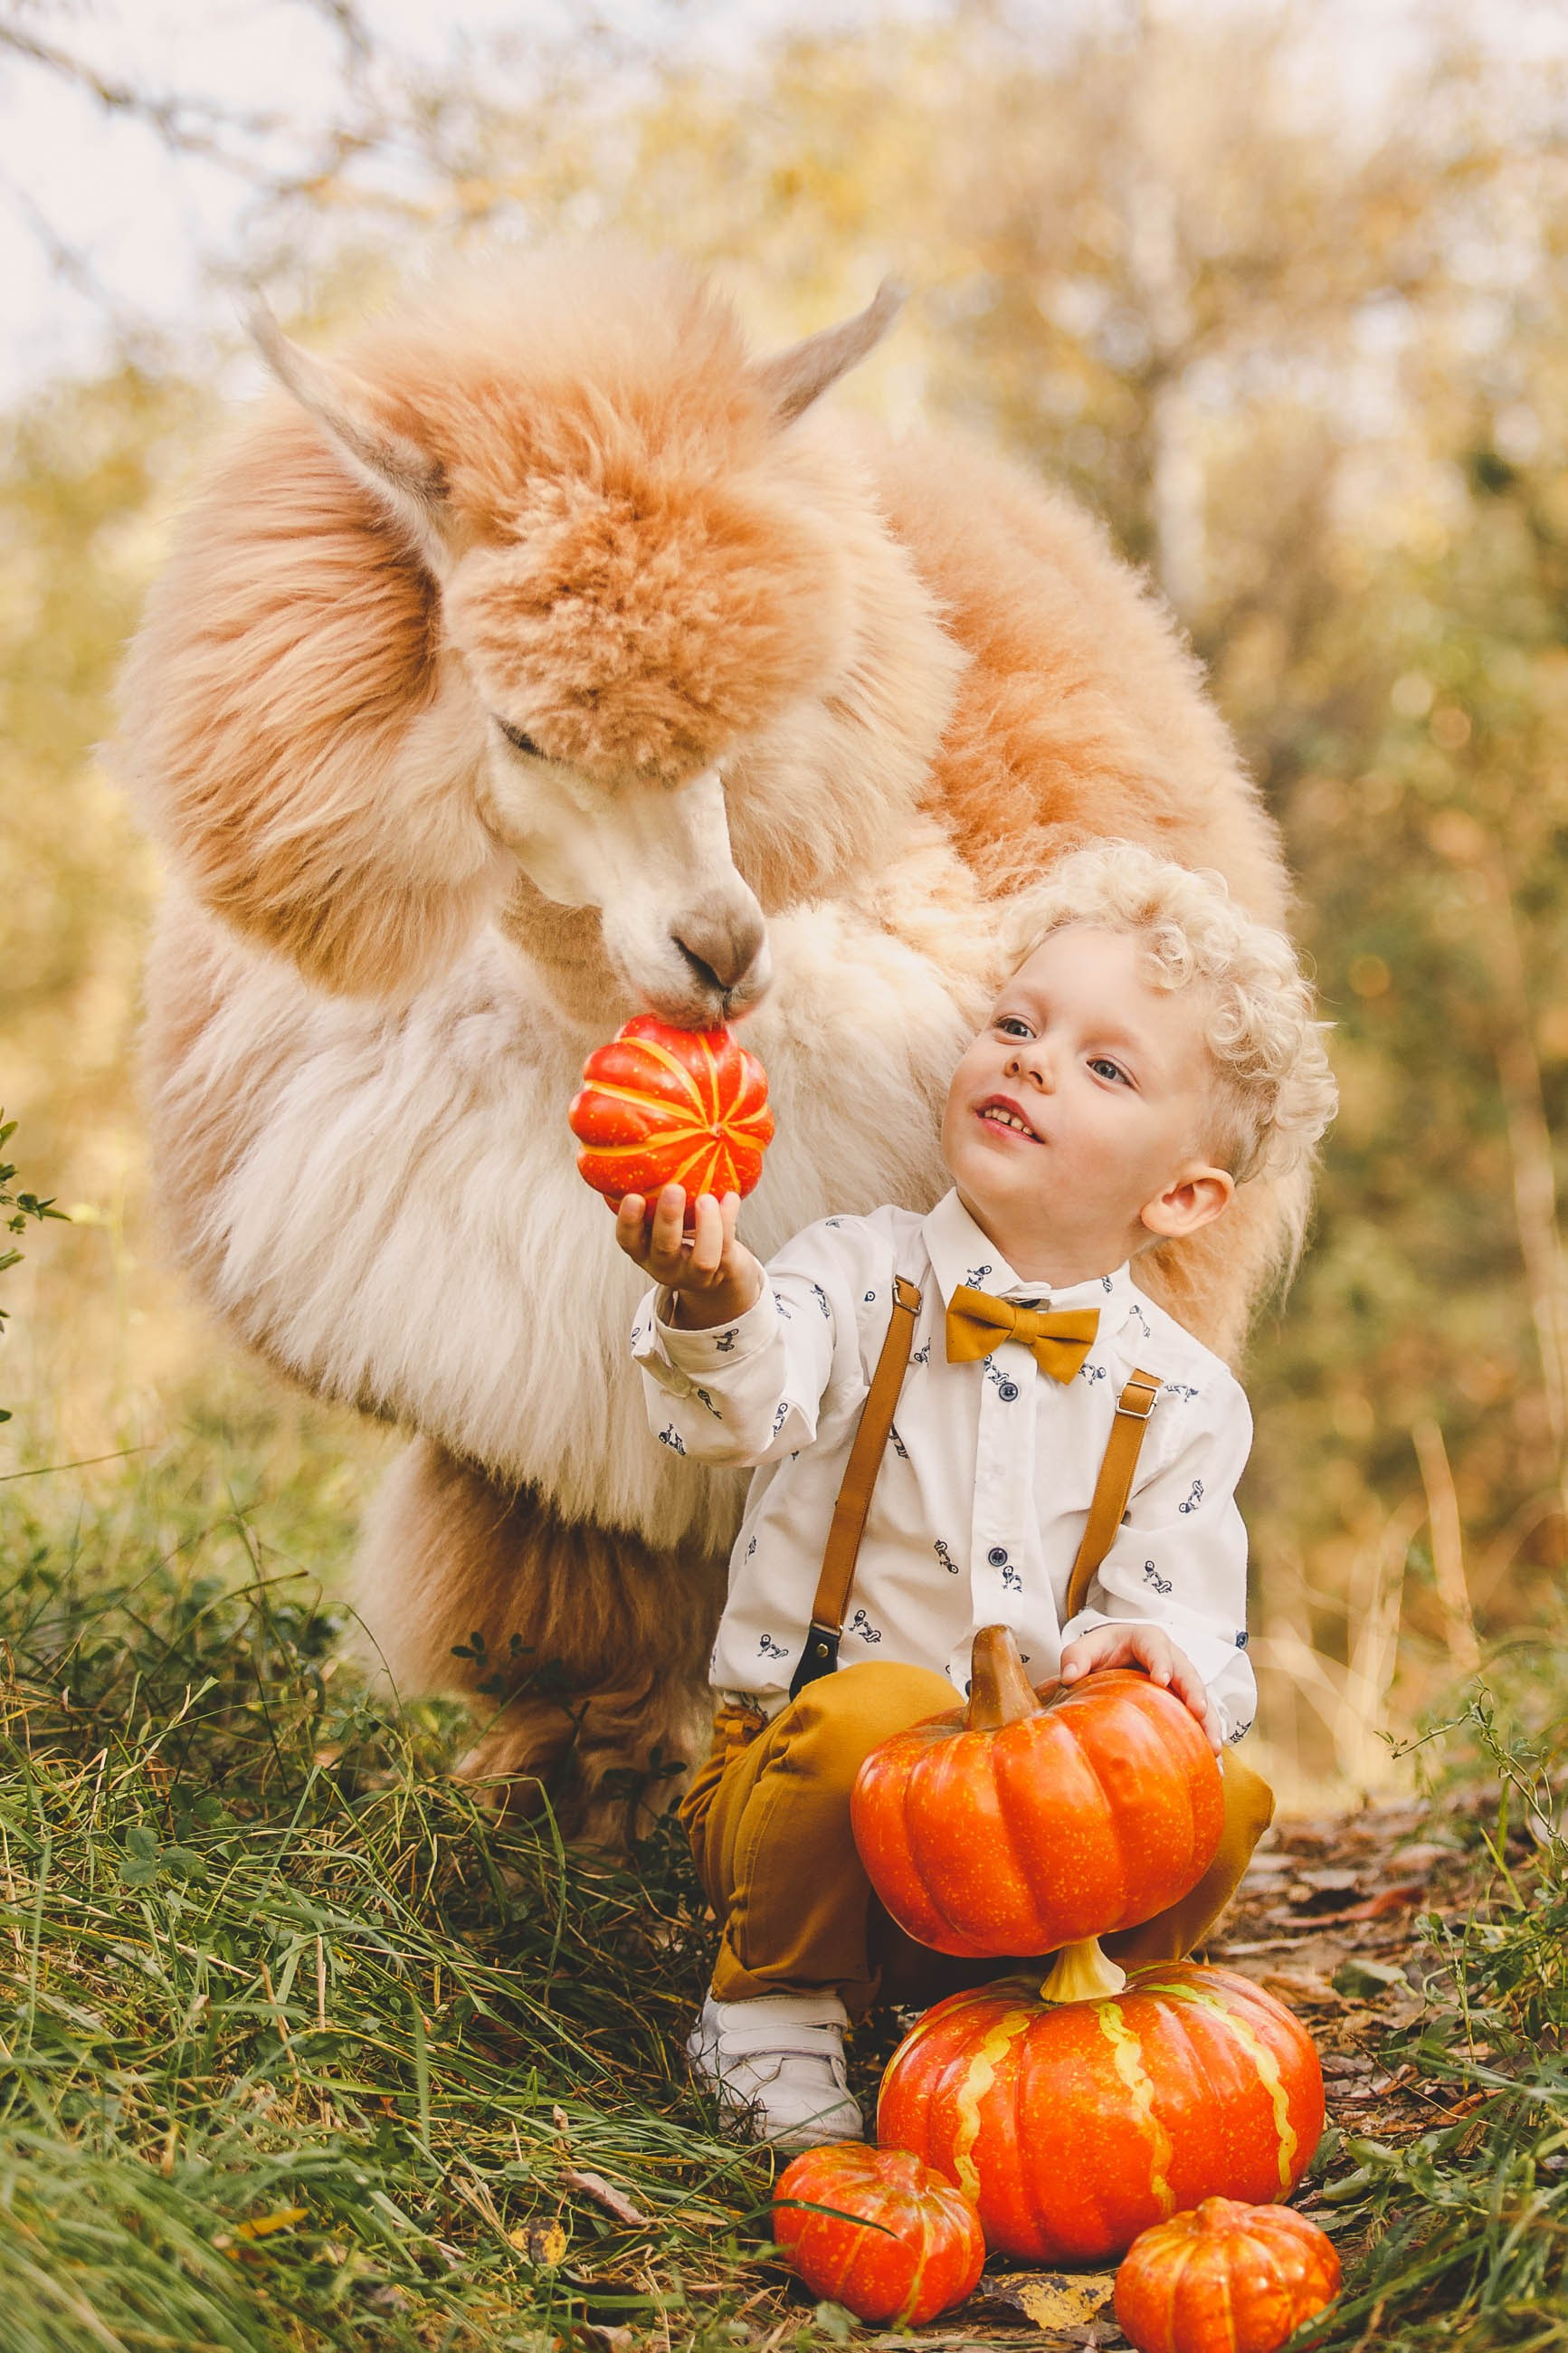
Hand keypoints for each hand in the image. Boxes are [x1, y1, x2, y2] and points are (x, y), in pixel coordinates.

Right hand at [613, 1184, 763, 1329]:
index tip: (633, 1196)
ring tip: (707, 1197)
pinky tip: (730, 1197)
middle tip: (674, 1189)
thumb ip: (656, 1193)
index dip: (629, 1221)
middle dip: (669, 1218)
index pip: (628, 1240)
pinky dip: (729, 1219)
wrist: (716, 1267)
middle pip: (664, 1247)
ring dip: (707, 1226)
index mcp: (644, 1250)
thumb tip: (655, 1139)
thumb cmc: (682, 1231)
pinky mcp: (722, 1269)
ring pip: (703, 1258)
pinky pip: (728, 1247)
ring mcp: (695, 1272)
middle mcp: (665, 1265)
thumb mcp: (661, 1219)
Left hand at [1058, 1623, 1222, 1752]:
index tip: (1162, 1680)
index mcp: (1147, 1640)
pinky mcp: (1186, 1705)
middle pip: (1188, 1673)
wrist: (1115, 1659)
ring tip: (1213, 1748)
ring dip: (1209, 1723)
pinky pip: (1202, 1722)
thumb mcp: (1087, 1648)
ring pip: (1201, 1699)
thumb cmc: (1102, 1652)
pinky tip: (1214, 1768)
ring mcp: (1182, 1683)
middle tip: (1200, 1713)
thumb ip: (1076, 1656)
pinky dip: (1207, 1741)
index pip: (1156, 1647)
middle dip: (1195, 1693)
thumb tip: (1068, 1676)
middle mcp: (1172, 1659)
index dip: (1161, 1662)